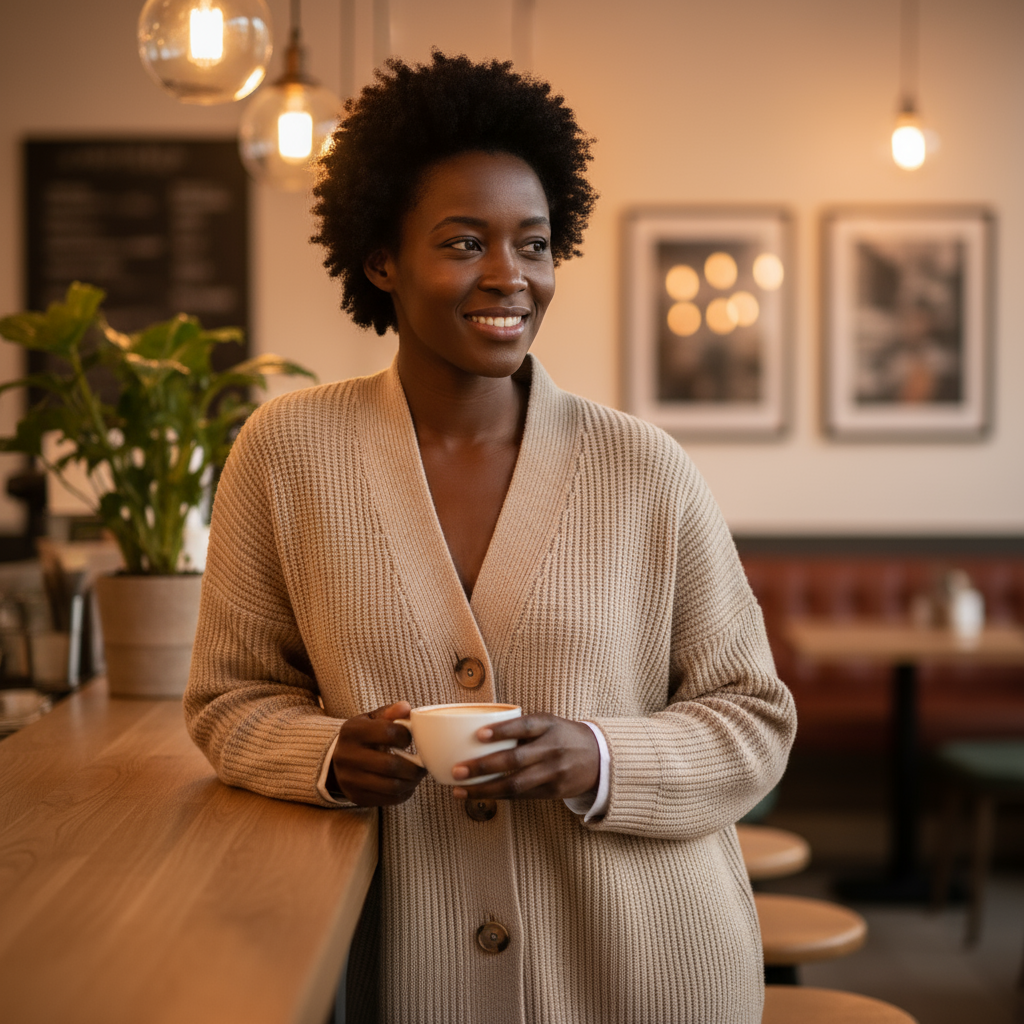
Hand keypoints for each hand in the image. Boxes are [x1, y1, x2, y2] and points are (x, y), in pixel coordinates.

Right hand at [331, 701, 426, 805]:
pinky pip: (387, 800)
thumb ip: (389, 713)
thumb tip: (406, 707)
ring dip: (411, 782)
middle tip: (423, 765)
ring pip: (391, 786)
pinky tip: (408, 785)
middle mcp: (346, 756)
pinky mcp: (355, 796)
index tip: (410, 739)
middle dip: (414, 767)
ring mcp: (349, 779)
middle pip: (390, 765)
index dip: (406, 736)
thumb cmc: (362, 736)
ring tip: (418, 775)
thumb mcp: (371, 719)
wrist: (336, 759)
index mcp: (352, 731)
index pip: (389, 733)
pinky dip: (403, 794)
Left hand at [449, 713, 598, 801]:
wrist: (599, 757)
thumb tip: (478, 733)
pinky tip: (480, 795)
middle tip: (458, 770)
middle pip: (515, 759)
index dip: (502, 731)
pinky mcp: (553, 792)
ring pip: (516, 784)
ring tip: (461, 790)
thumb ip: (521, 727)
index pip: (525, 727)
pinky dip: (499, 796)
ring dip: (485, 789)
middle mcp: (552, 749)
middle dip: (483, 766)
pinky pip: (522, 796)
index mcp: (549, 725)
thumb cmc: (562, 735)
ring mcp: (554, 772)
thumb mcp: (548, 722)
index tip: (478, 735)